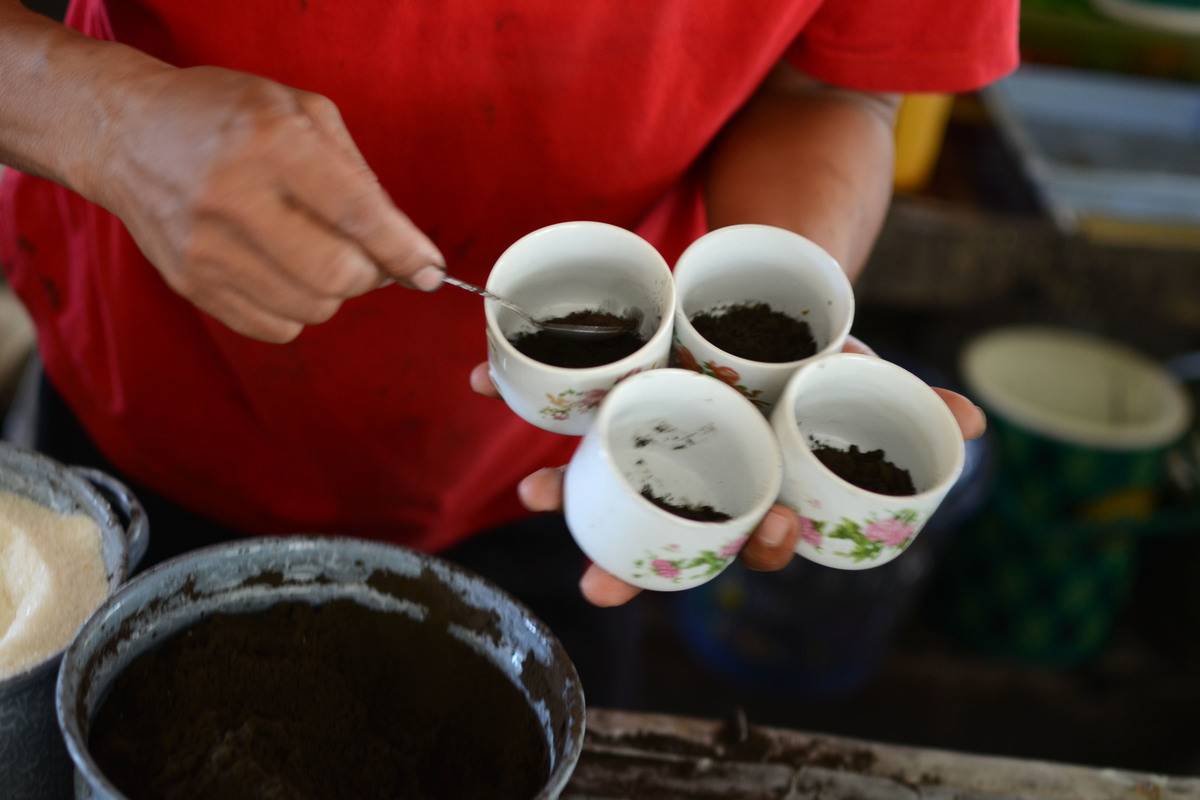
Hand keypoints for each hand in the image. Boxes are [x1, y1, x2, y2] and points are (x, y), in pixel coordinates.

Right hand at [94, 66, 443, 341]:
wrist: (127, 134)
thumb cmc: (228, 117)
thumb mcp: (300, 112)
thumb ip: (360, 175)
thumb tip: (406, 246)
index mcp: (271, 141)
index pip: (358, 214)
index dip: (404, 250)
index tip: (430, 270)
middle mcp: (233, 196)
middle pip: (338, 275)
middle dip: (370, 274)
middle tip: (367, 256)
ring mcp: (206, 247)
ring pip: (312, 308)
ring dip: (333, 291)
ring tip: (316, 254)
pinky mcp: (191, 284)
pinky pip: (276, 327)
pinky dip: (297, 309)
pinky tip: (283, 272)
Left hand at [469, 337, 984, 605]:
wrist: (757, 290)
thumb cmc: (807, 357)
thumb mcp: (858, 376)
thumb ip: (912, 400)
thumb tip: (981, 421)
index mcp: (749, 476)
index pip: (748, 538)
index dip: (745, 553)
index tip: (748, 548)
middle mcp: (691, 464)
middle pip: (657, 530)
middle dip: (631, 569)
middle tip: (604, 584)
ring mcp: (645, 429)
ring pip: (598, 476)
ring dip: (556, 490)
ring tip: (526, 491)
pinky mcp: (611, 384)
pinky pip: (561, 399)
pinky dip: (520, 396)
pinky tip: (484, 392)